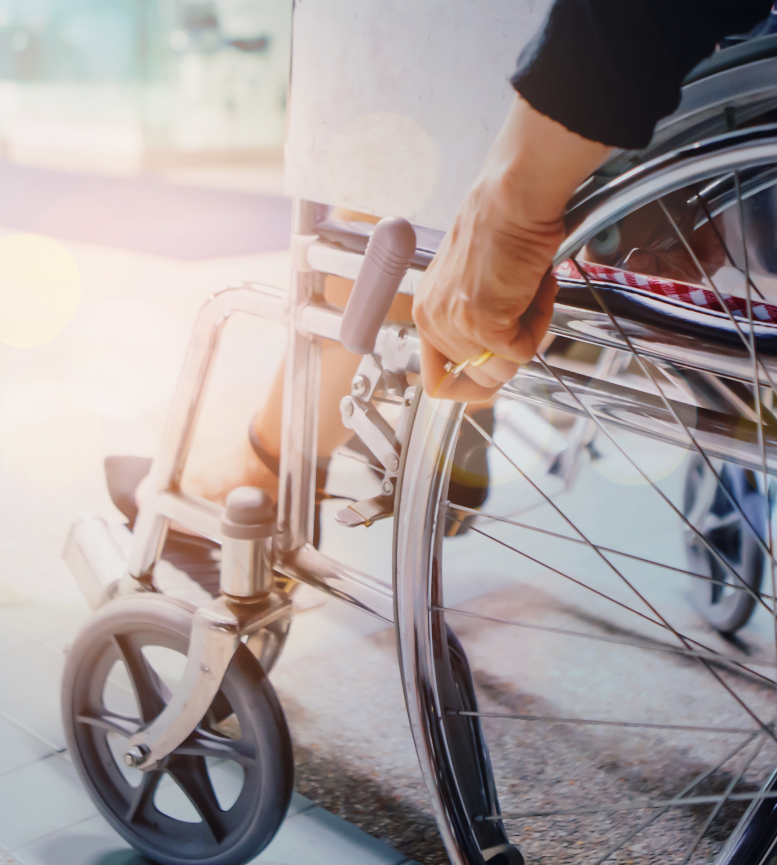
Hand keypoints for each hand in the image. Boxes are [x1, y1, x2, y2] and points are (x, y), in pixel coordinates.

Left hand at [413, 95, 611, 401]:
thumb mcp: (476, 283)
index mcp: (428, 310)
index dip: (470, 385)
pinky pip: (521, 352)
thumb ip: (477, 322)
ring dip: (528, 335)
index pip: (437, 380)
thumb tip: (497, 360)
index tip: (494, 375)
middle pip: (478, 378)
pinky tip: (535, 288)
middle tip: (525, 310)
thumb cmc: (502, 227)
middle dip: (511, 351)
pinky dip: (539, 324)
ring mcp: (455, 325)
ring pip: (503, 369)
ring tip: (529, 292)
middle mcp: (433, 321)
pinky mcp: (482, 324)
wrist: (513, 198)